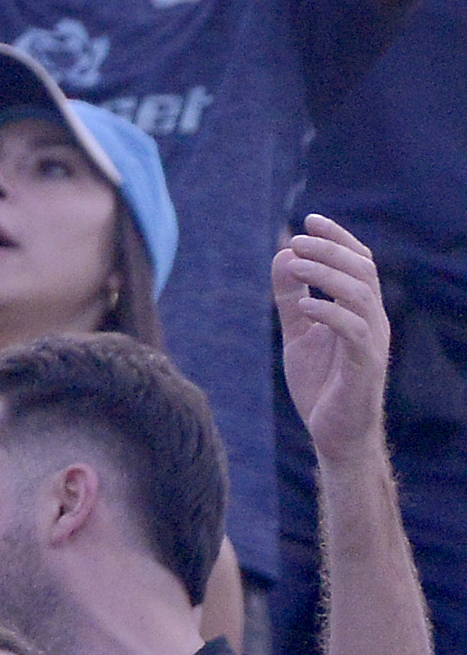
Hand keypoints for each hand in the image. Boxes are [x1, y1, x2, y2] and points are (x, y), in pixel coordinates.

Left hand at [276, 214, 392, 466]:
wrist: (334, 434)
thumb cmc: (322, 383)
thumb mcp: (298, 334)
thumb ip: (291, 299)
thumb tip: (282, 256)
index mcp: (360, 311)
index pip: (359, 263)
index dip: (338, 239)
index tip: (309, 220)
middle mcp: (372, 321)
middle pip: (363, 271)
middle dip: (330, 250)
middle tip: (296, 240)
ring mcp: (372, 342)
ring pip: (361, 295)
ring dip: (327, 275)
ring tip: (295, 265)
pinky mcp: (365, 366)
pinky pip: (353, 331)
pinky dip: (329, 313)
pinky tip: (304, 306)